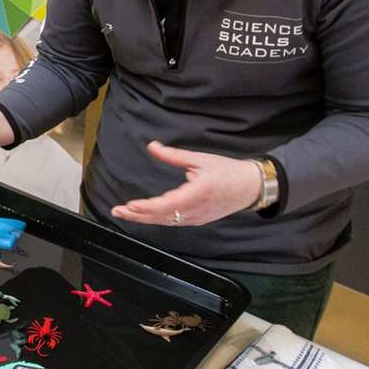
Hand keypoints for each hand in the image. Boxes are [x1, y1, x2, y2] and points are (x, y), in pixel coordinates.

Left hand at [109, 141, 261, 226]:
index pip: (166, 205)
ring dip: (145, 218)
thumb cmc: (228, 171)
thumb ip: (173, 155)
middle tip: (117, 211)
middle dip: (137, 215)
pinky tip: (145, 216)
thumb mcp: (200, 159)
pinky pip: (174, 222)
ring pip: (166, 221)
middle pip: (162, 217)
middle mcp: (195, 210)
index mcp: (196, 194)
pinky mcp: (198, 220)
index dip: (146, 207)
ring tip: (126, 213)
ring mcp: (197, 218)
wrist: (251, 187)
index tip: (129, 205)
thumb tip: (152, 146)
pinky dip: (158, 219)